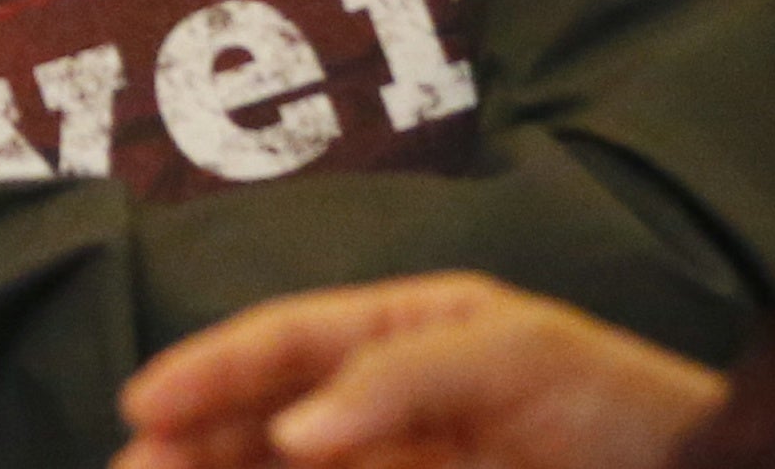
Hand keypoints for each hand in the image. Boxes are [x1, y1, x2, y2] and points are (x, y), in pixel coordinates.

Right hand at [114, 273, 727, 468]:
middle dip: (192, 442)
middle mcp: (387, 405)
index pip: (286, 343)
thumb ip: (398, 377)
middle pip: (265, 420)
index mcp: (405, 333)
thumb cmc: (629, 404)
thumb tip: (291, 429)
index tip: (145, 407)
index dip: (210, 369)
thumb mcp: (521, 353)